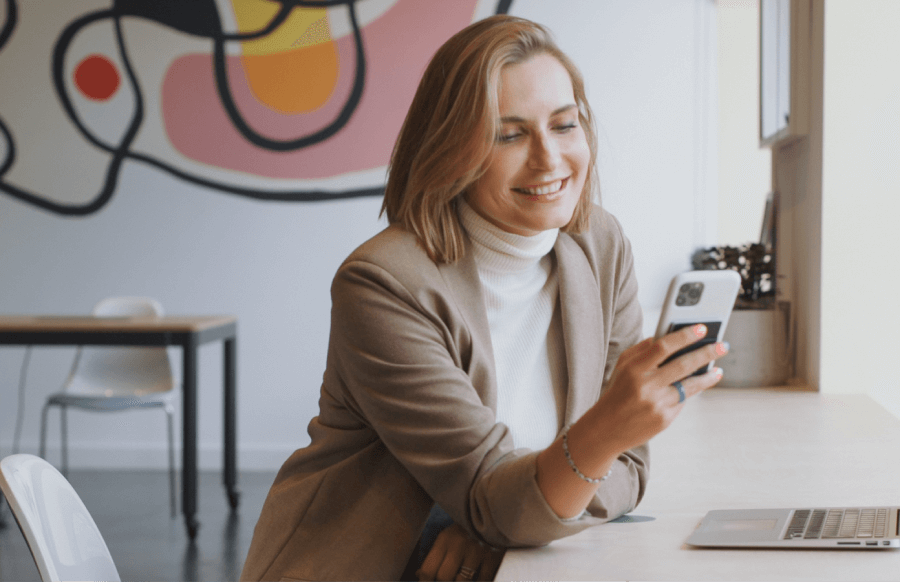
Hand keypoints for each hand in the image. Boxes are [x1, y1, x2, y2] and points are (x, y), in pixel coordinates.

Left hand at [417, 523, 504, 580]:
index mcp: (444, 539)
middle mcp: (458, 544)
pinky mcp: (493, 556)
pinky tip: (478, 577)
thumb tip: (419, 575)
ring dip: (462, 581)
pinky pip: (483, 580)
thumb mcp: (448, 537)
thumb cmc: (467, 530)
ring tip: (463, 577)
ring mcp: (476, 550)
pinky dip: (479, 581)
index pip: (428, 570)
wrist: (493, 512)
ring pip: (463, 581)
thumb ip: (435, 556)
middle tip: (450, 578)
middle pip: (444, 578)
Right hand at [591, 323, 725, 454]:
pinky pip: (682, 401)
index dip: (684, 336)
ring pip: (690, 386)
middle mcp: (646, 386)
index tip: (702, 329)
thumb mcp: (622, 367)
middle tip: (722, 346)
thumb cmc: (617, 392)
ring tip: (718, 370)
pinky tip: (694, 387)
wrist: (606, 429)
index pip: (663, 347)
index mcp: (634, 369)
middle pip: (683, 364)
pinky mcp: (664, 420)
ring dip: (708, 377)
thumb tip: (664, 337)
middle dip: (706, 353)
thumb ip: (641, 349)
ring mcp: (657, 404)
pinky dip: (688, 393)